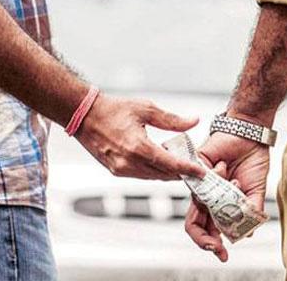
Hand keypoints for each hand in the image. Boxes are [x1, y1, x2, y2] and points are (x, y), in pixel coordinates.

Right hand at [76, 94, 204, 179]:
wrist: (84, 115)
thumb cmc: (114, 109)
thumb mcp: (146, 109)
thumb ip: (172, 119)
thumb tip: (193, 121)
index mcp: (138, 147)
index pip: (170, 164)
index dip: (188, 169)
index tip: (201, 172)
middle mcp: (129, 163)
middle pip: (164, 175)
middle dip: (181, 173)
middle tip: (194, 167)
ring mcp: (121, 169)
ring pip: (153, 177)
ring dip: (167, 172)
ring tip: (179, 161)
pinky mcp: (115, 171)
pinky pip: (141, 175)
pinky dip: (153, 171)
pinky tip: (160, 160)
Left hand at [184, 131, 270, 261]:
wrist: (250, 135)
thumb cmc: (252, 160)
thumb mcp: (255, 191)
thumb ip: (250, 211)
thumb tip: (248, 233)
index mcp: (220, 204)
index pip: (209, 228)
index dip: (212, 243)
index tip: (223, 253)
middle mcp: (207, 195)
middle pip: (195, 223)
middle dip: (205, 239)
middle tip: (218, 246)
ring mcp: (200, 183)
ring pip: (200, 204)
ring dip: (223, 198)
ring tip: (237, 183)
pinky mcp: (195, 167)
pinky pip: (202, 181)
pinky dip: (218, 176)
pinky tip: (225, 166)